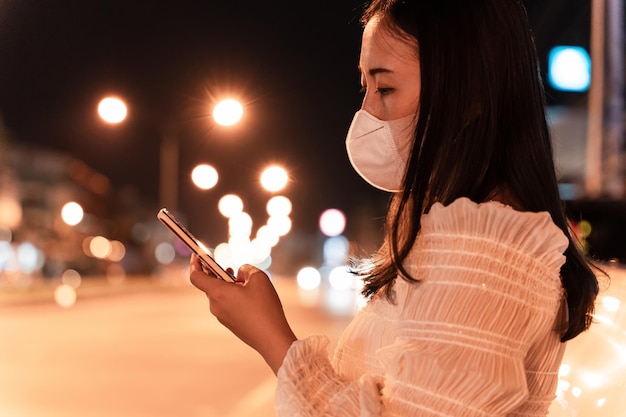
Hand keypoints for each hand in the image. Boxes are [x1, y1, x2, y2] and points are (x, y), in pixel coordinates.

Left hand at [189, 254, 296, 373]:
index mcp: (218, 293)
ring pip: (219, 295)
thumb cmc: (265, 307)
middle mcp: (216, 306)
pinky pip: (226, 305)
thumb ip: (245, 269)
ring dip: (227, 285)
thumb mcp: (258, 278)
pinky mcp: (230, 324)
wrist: (271, 338)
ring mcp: (222, 317)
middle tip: (230, 268)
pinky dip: (232, 297)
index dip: (195, 264)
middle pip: (209, 285)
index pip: (196, 277)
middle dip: (217, 274)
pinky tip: (249, 297)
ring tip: (243, 282)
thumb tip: (239, 273)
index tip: (197, 255)